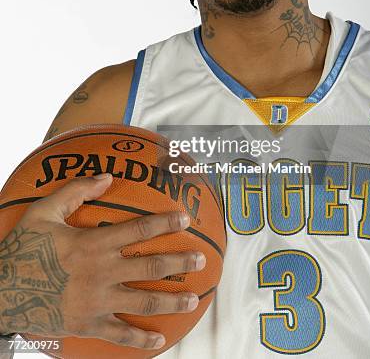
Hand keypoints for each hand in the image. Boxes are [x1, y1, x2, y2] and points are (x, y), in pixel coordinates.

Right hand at [0, 173, 205, 350]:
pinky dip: (140, 339)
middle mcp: (102, 271)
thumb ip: (76, 190)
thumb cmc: (23, 248)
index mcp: (94, 243)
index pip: (139, 230)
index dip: (164, 223)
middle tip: (200, 259)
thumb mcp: (44, 211)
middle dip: (179, 262)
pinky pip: (119, 334)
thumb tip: (107, 177)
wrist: (2, 292)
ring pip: (143, 302)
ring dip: (171, 300)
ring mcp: (97, 301)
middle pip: (150, 266)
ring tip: (192, 299)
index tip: (185, 219)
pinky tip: (158, 340)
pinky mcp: (88, 324)